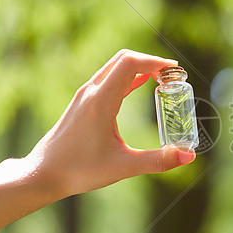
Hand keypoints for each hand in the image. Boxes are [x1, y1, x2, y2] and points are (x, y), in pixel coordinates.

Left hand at [27, 49, 196, 198]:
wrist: (42, 173)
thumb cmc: (79, 170)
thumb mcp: (124, 167)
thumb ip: (158, 160)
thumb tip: (189, 157)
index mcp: (101, 100)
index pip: (130, 63)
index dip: (155, 62)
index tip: (176, 72)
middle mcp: (91, 91)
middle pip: (124, 58)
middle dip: (151, 61)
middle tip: (173, 76)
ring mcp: (85, 95)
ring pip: (115, 67)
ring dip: (139, 67)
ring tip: (163, 80)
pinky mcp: (83, 103)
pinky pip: (109, 79)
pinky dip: (129, 77)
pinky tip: (143, 85)